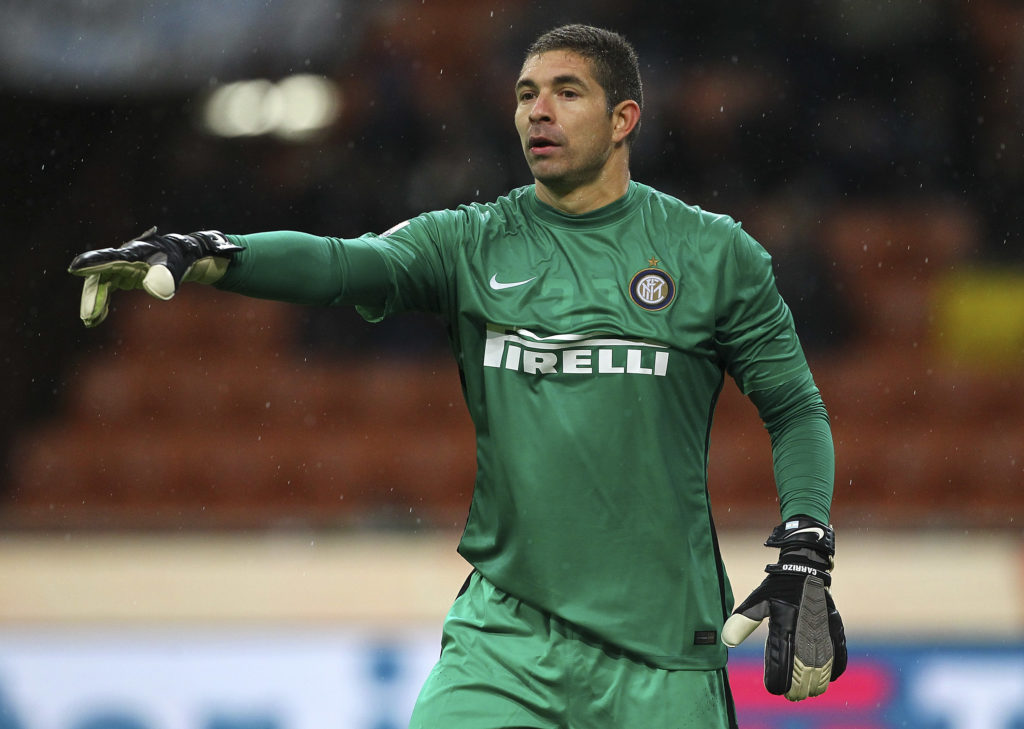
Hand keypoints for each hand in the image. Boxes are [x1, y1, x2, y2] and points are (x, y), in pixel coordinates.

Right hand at [68, 227, 241, 326]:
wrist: (186, 255)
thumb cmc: (181, 259)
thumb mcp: (177, 267)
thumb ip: (166, 277)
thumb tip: (157, 292)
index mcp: (134, 253)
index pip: (109, 258)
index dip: (92, 263)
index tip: (75, 268)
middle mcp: (123, 258)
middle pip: (100, 276)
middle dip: (92, 296)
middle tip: (88, 317)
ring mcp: (122, 266)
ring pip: (101, 283)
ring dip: (93, 301)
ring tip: (90, 321)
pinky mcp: (124, 275)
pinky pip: (107, 288)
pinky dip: (101, 301)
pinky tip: (98, 317)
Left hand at [722, 517, 846, 700]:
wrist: (804, 566)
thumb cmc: (777, 586)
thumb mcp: (757, 600)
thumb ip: (743, 621)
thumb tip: (726, 640)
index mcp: (785, 622)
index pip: (782, 657)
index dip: (779, 677)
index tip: (775, 690)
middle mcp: (806, 627)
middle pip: (805, 667)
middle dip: (799, 685)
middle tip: (792, 697)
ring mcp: (823, 626)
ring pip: (824, 663)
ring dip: (817, 680)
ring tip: (809, 692)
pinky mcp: (835, 624)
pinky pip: (840, 649)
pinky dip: (837, 666)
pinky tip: (831, 677)